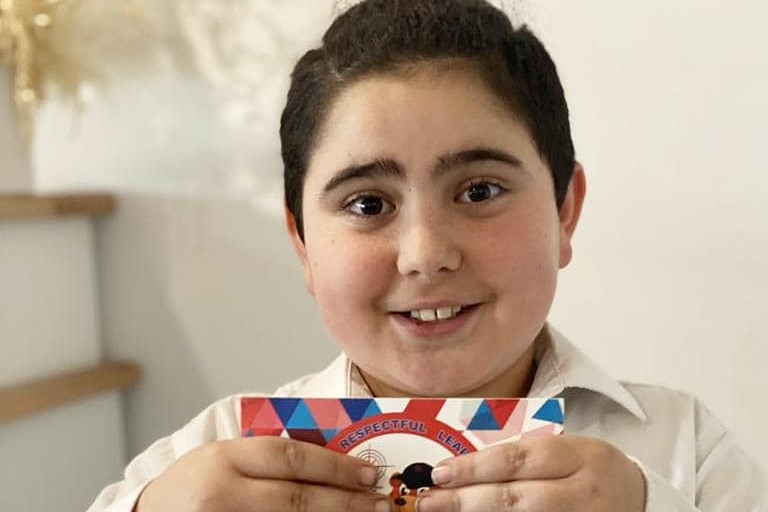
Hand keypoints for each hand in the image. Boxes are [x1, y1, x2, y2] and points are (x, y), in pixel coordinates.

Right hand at [135, 437, 391, 511]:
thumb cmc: (196, 482)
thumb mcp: (227, 457)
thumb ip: (270, 457)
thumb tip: (334, 460)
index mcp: (225, 457)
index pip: (290, 457)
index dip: (334, 465)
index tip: (368, 472)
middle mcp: (222, 492)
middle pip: (295, 498)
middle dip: (343, 501)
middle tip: (379, 502)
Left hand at [416, 435, 645, 511]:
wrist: (642, 499)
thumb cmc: (590, 470)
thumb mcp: (568, 451)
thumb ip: (525, 456)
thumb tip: (464, 466)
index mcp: (580, 455)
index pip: (518, 459)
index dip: (475, 467)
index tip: (441, 472)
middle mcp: (586, 491)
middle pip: (516, 497)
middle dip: (466, 500)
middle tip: (431, 501)